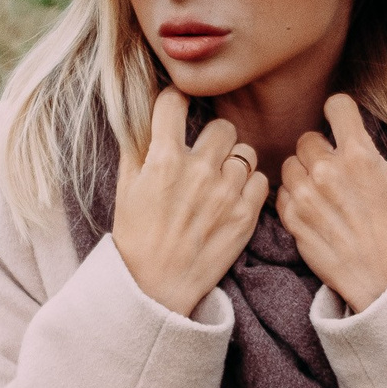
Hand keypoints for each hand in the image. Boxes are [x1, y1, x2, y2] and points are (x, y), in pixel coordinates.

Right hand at [111, 88, 267, 315]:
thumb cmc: (136, 236)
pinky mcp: (246, 215)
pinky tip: (232, 198)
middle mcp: (198, 170)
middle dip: (212, 138)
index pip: (174, 103)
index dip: (174, 101)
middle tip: (203, 156)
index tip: (177, 107)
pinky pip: (260, 180)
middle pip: (221, 126)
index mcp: (163, 159)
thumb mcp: (126, 187)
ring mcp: (226, 192)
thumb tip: (143, 114)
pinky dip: (249, 186)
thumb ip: (137, 146)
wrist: (154, 286)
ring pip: (245, 152)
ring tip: (219, 181)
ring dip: (233, 162)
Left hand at [276, 95, 386, 312]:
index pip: (336, 105)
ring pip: (290, 164)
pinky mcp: (292, 219)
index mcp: (358, 155)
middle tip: (335, 167)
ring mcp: (305, 195)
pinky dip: (294, 197)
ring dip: (304, 172)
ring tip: (322, 189)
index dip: (341, 112)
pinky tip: (313, 208)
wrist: (384, 278)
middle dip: (321, 149)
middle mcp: (327, 170)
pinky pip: (282, 192)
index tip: (343, 122)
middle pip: (308, 138)